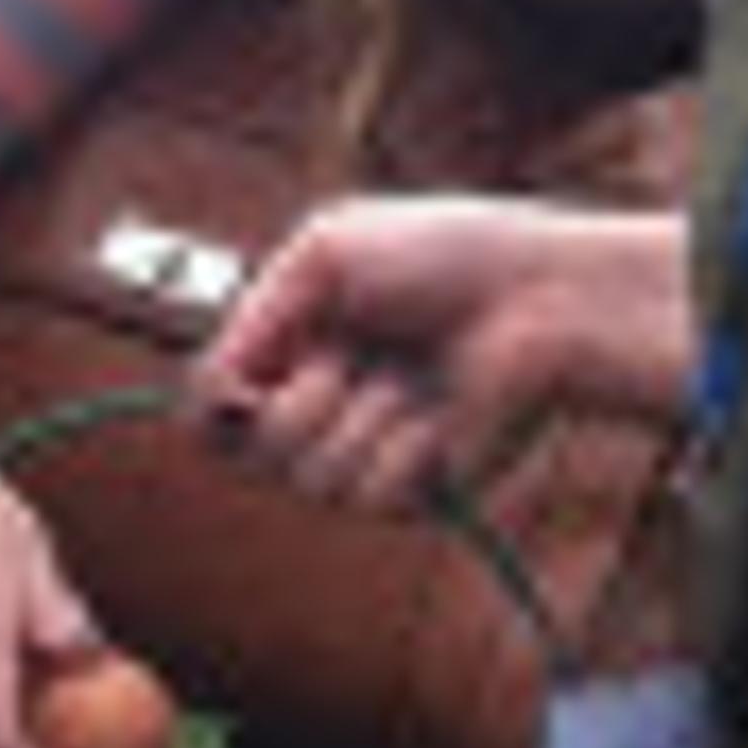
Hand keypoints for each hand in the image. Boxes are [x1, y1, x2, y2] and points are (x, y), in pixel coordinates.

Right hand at [192, 195, 696, 515]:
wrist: (543, 295)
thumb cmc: (446, 255)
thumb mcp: (325, 252)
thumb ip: (251, 319)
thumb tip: (204, 398)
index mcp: (294, 350)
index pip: (211, 409)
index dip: (213, 405)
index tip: (233, 386)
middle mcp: (324, 408)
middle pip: (247, 455)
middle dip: (296, 401)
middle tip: (352, 355)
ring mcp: (369, 454)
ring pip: (308, 479)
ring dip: (360, 416)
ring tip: (411, 377)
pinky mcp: (421, 493)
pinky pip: (370, 495)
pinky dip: (403, 447)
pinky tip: (442, 414)